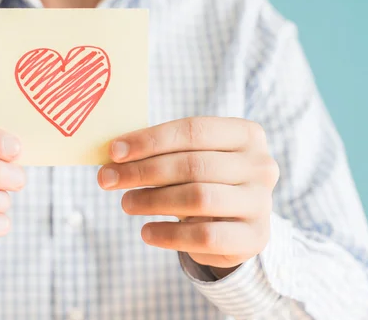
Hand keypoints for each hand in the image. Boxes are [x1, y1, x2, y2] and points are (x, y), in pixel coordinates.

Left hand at [97, 117, 278, 276]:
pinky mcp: (254, 237)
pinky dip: (169, 234)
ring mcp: (261, 202)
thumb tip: (114, 153)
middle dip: (142, 171)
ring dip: (152, 200)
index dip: (149, 140)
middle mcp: (261, 165)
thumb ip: (159, 151)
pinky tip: (146, 232)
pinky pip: (205, 236)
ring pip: (198, 197)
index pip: (192, 130)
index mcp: (246, 134)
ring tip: (126, 203)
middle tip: (107, 179)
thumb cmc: (204, 179)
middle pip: (192, 164)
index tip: (113, 152)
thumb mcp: (188, 157)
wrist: (237, 222)